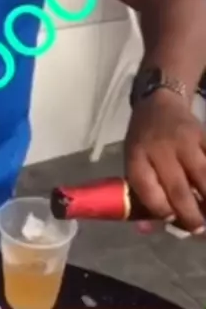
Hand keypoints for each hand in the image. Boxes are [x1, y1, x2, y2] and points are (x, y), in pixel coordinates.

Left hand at [125, 90, 205, 233]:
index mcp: (137, 155)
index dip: (161, 209)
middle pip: (179, 189)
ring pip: (204, 177)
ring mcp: (185, 140)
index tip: (172, 219)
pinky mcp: (204, 135)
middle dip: (192, 216)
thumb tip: (146, 230)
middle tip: (200, 230)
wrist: (160, 101)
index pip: (147, 188)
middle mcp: (160, 147)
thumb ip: (141, 193)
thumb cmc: (145, 139)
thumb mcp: (133, 160)